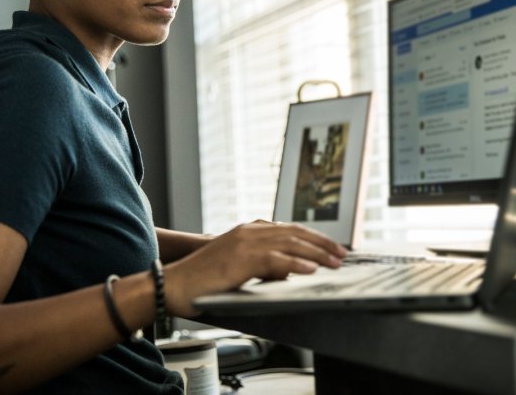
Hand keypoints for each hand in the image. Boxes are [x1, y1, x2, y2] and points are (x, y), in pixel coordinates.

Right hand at [162, 221, 346, 316]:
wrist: (173, 284)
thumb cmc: (202, 281)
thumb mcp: (238, 268)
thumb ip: (262, 265)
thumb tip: (286, 272)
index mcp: (249, 231)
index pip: (290, 230)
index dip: (314, 238)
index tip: (332, 247)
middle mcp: (250, 232)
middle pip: (295, 234)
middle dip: (322, 243)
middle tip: (342, 254)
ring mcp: (245, 243)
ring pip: (290, 244)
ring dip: (316, 253)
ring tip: (334, 262)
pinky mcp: (240, 259)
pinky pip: (275, 260)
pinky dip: (295, 264)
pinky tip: (311, 269)